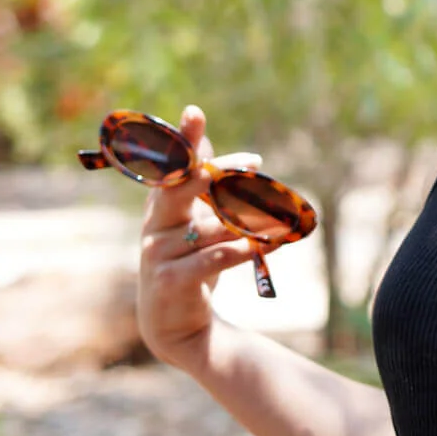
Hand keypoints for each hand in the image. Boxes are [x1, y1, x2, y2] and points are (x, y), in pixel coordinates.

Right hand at [135, 104, 267, 374]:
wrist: (177, 323)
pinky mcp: (169, 281)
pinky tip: (267, 244)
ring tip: (281, 220)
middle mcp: (156, 224)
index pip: (171, 166)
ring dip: (250, 222)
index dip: (182, 140)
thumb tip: (203, 143)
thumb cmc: (189, 262)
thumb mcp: (195, 222)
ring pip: (212, 226)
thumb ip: (198, 186)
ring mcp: (158, 253)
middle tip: (252, 162)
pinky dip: (242, 249)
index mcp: (162, 204)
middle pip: (182, 188)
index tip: (195, 112)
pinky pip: (213, 257)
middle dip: (215, 171)